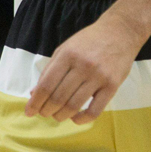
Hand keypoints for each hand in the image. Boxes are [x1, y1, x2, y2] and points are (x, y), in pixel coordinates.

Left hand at [24, 15, 144, 123]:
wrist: (121, 32)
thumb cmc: (89, 40)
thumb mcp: (65, 49)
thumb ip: (49, 70)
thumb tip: (34, 94)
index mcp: (67, 55)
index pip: (46, 85)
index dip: (35, 102)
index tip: (29, 112)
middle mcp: (83, 66)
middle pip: (58, 98)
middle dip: (46, 111)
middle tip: (44, 113)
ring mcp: (99, 76)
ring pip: (74, 105)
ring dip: (61, 116)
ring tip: (58, 115)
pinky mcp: (112, 86)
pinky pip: (95, 110)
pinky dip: (82, 119)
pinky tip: (75, 118)